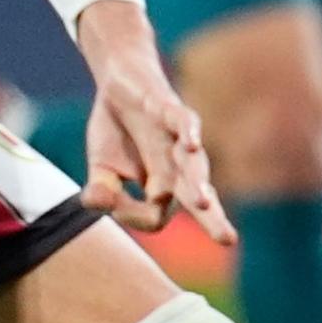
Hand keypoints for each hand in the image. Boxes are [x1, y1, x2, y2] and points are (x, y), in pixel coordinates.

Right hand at [68, 0, 231, 242]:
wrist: (120, 83)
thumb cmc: (117, 132)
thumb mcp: (101, 168)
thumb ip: (101, 192)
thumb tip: (94, 204)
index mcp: (165, 188)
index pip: (156, 217)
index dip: (131, 216)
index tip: (109, 202)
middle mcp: (178, 169)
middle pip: (198, 199)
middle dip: (212, 220)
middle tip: (227, 240)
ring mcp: (176, 139)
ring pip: (192, 165)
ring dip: (196, 182)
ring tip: (201, 203)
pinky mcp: (170, 110)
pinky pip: (183, 122)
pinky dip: (188, 133)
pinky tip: (192, 146)